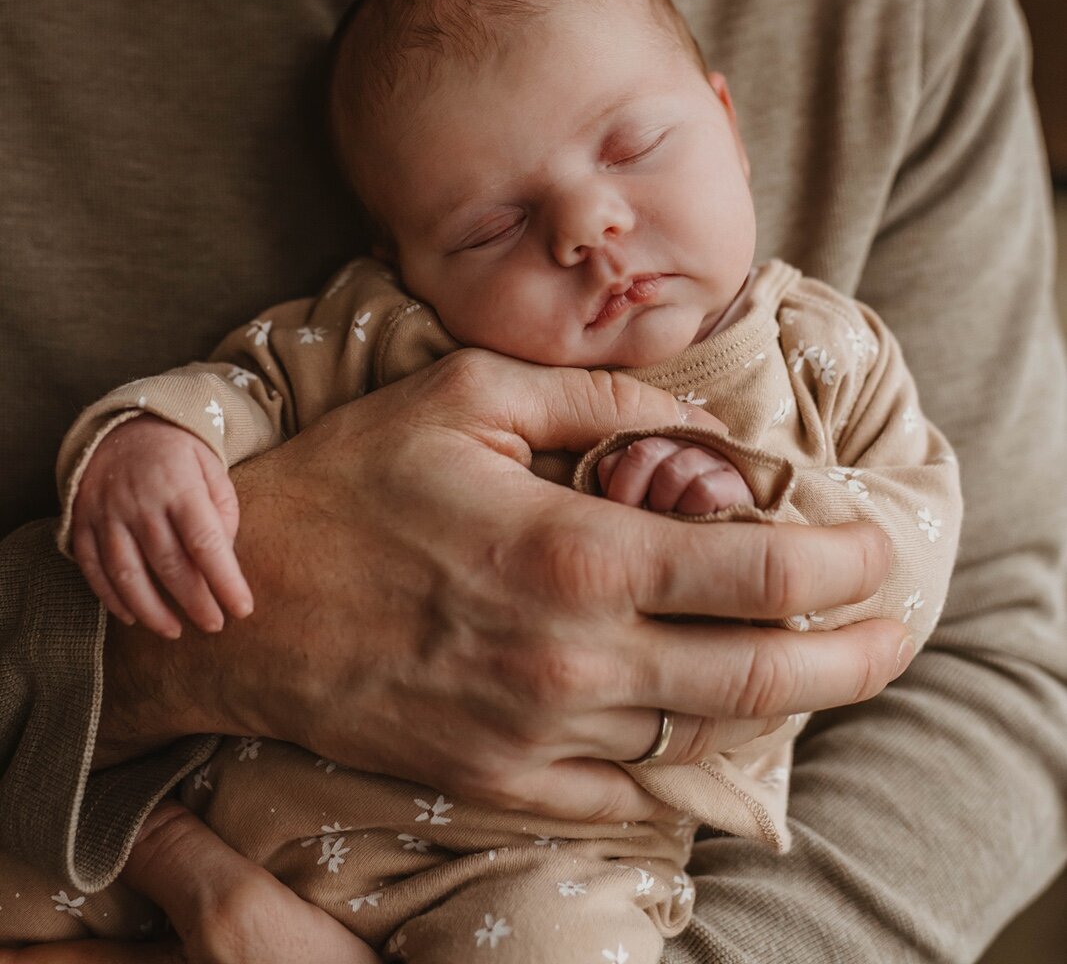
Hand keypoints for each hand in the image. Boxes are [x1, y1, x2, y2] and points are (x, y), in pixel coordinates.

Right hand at [71, 416, 253, 637]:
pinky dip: (110, 598)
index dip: (225, 580)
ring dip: (152, 610)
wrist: (121, 425)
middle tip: (214, 625)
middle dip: (194, 602)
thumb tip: (224, 557)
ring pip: (127, 574)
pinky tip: (133, 616)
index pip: (206, 542)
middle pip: (168, 564)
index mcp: (180, 486)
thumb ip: (223, 509)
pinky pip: (92, 568)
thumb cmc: (177, 451)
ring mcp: (107, 514)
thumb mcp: (212, 465)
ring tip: (174, 631)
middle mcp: (141, 503)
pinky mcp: (82, 523)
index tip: (242, 609)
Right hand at [98, 351, 907, 821]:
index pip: (756, 570)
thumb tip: (696, 420)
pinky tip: (710, 729)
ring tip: (819, 664)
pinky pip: (628, 793)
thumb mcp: (469, 393)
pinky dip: (686, 764)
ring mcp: (540, 734)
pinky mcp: (503, 780)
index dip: (841, 564)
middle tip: (897, 628)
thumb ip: (597, 397)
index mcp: (575, 552)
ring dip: (775, 703)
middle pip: (760, 676)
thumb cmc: (350, 484)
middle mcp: (573, 658)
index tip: (882, 552)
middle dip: (854, 655)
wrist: (237, 606)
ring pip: (702, 738)